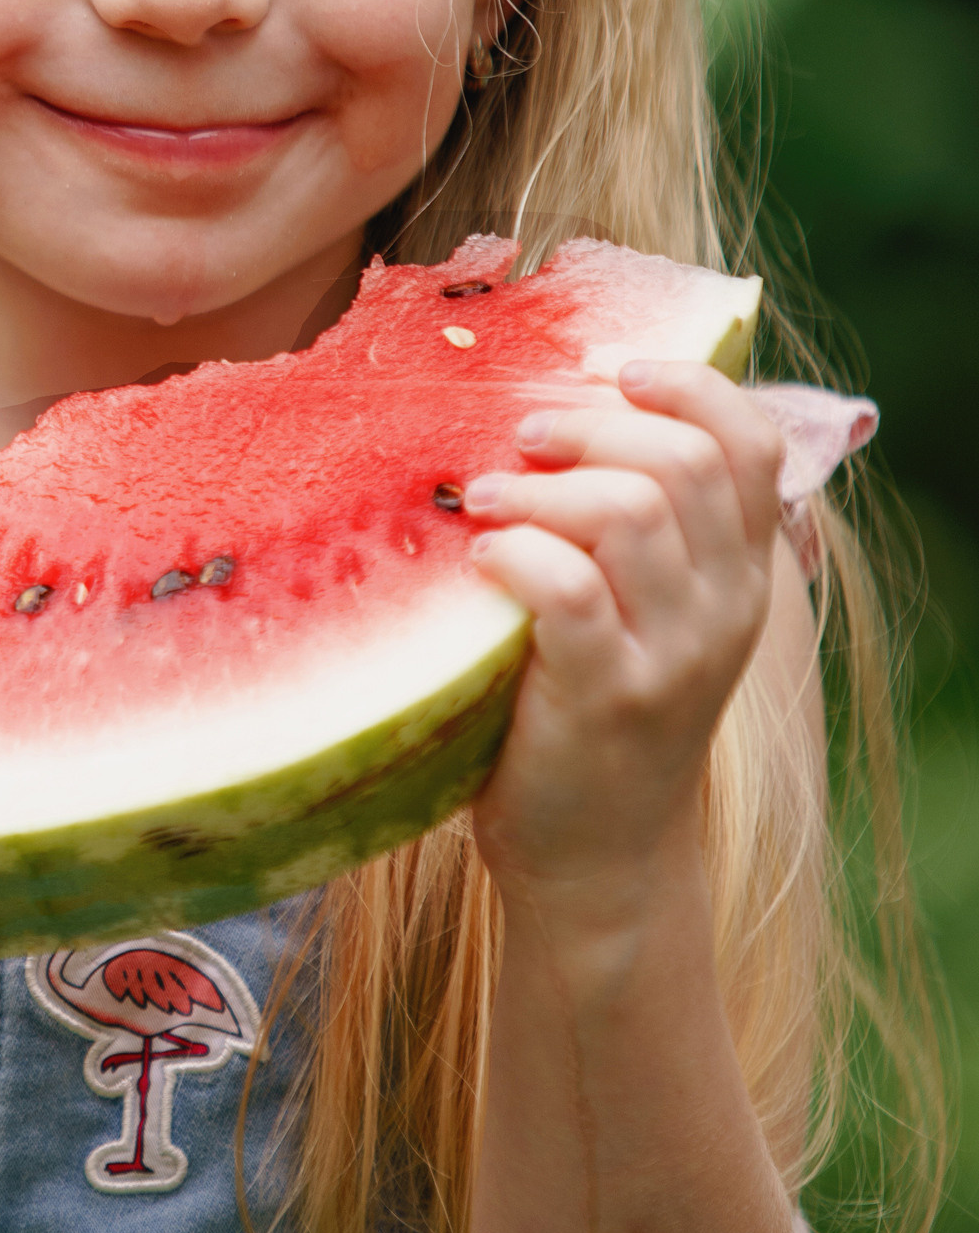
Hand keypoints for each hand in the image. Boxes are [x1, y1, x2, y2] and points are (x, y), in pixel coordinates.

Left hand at [461, 363, 784, 913]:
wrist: (602, 857)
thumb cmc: (598, 716)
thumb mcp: (651, 620)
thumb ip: (645, 536)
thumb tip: (560, 414)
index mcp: (742, 578)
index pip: (752, 446)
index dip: (688, 389)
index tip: (615, 375)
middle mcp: (724, 611)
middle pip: (681, 463)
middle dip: (589, 429)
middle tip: (521, 438)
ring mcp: (671, 658)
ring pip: (627, 513)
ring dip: (540, 489)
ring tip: (484, 500)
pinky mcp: (605, 699)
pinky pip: (565, 587)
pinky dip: (515, 552)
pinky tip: (479, 561)